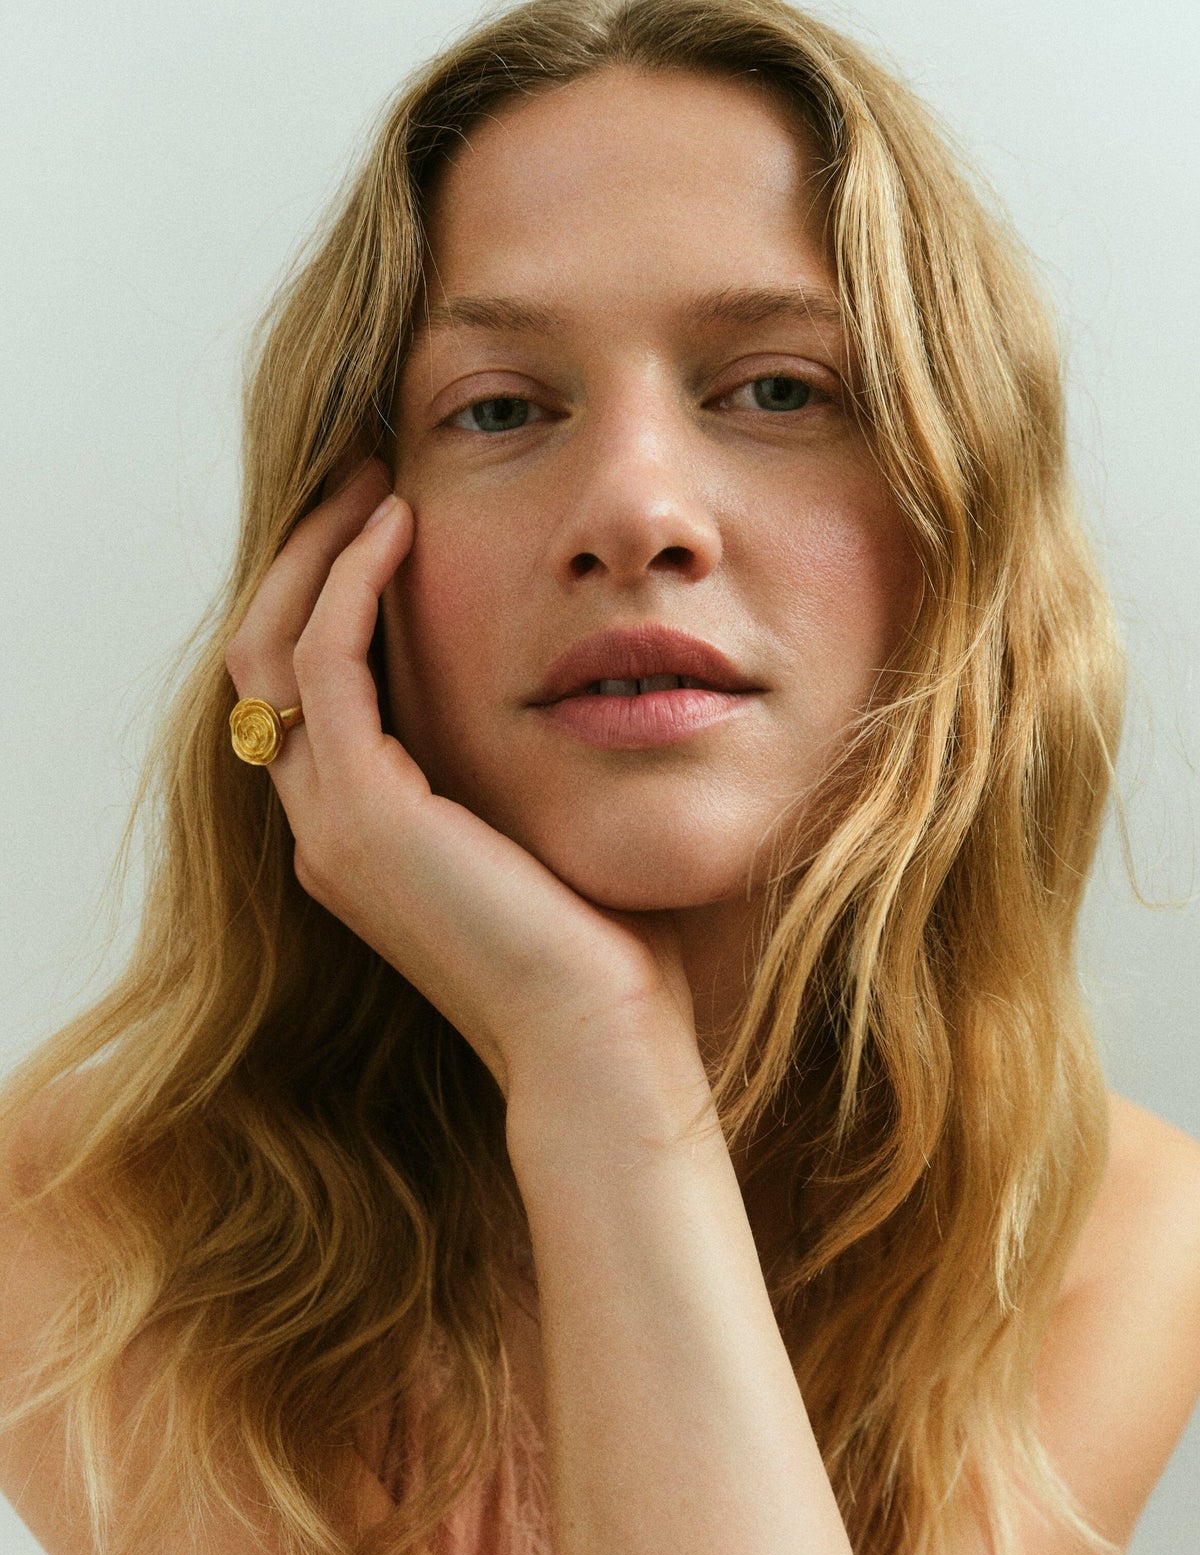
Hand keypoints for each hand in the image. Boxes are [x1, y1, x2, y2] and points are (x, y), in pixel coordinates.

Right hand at [224, 459, 699, 1097]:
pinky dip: (353, 586)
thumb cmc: (606, 944)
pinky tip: (402, 529)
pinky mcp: (363, 814)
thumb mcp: (545, 829)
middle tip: (366, 478)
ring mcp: (332, 826)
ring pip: (277, 650)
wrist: (603, 1033)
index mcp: (362, 840)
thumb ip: (514, 760)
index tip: (391, 520)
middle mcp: (325, 831)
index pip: (311, 693)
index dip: (333, 597)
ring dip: (319, 556)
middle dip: (310, 560)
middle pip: (270, 661)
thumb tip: (569, 681)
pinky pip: (327, 663)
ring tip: (377, 482)